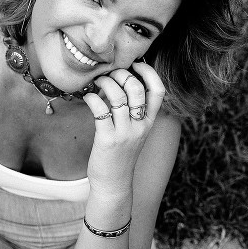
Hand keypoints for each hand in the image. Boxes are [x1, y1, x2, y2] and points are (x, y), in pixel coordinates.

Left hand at [83, 62, 164, 200]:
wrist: (114, 183)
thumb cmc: (121, 154)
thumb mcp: (136, 132)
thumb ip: (134, 111)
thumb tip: (120, 82)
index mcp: (149, 122)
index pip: (159, 91)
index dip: (149, 73)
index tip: (136, 65)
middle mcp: (140, 126)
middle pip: (136, 89)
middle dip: (121, 74)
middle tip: (109, 74)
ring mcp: (125, 133)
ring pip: (118, 96)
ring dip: (105, 83)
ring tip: (97, 82)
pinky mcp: (107, 139)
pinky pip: (100, 110)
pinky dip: (92, 98)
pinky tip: (88, 97)